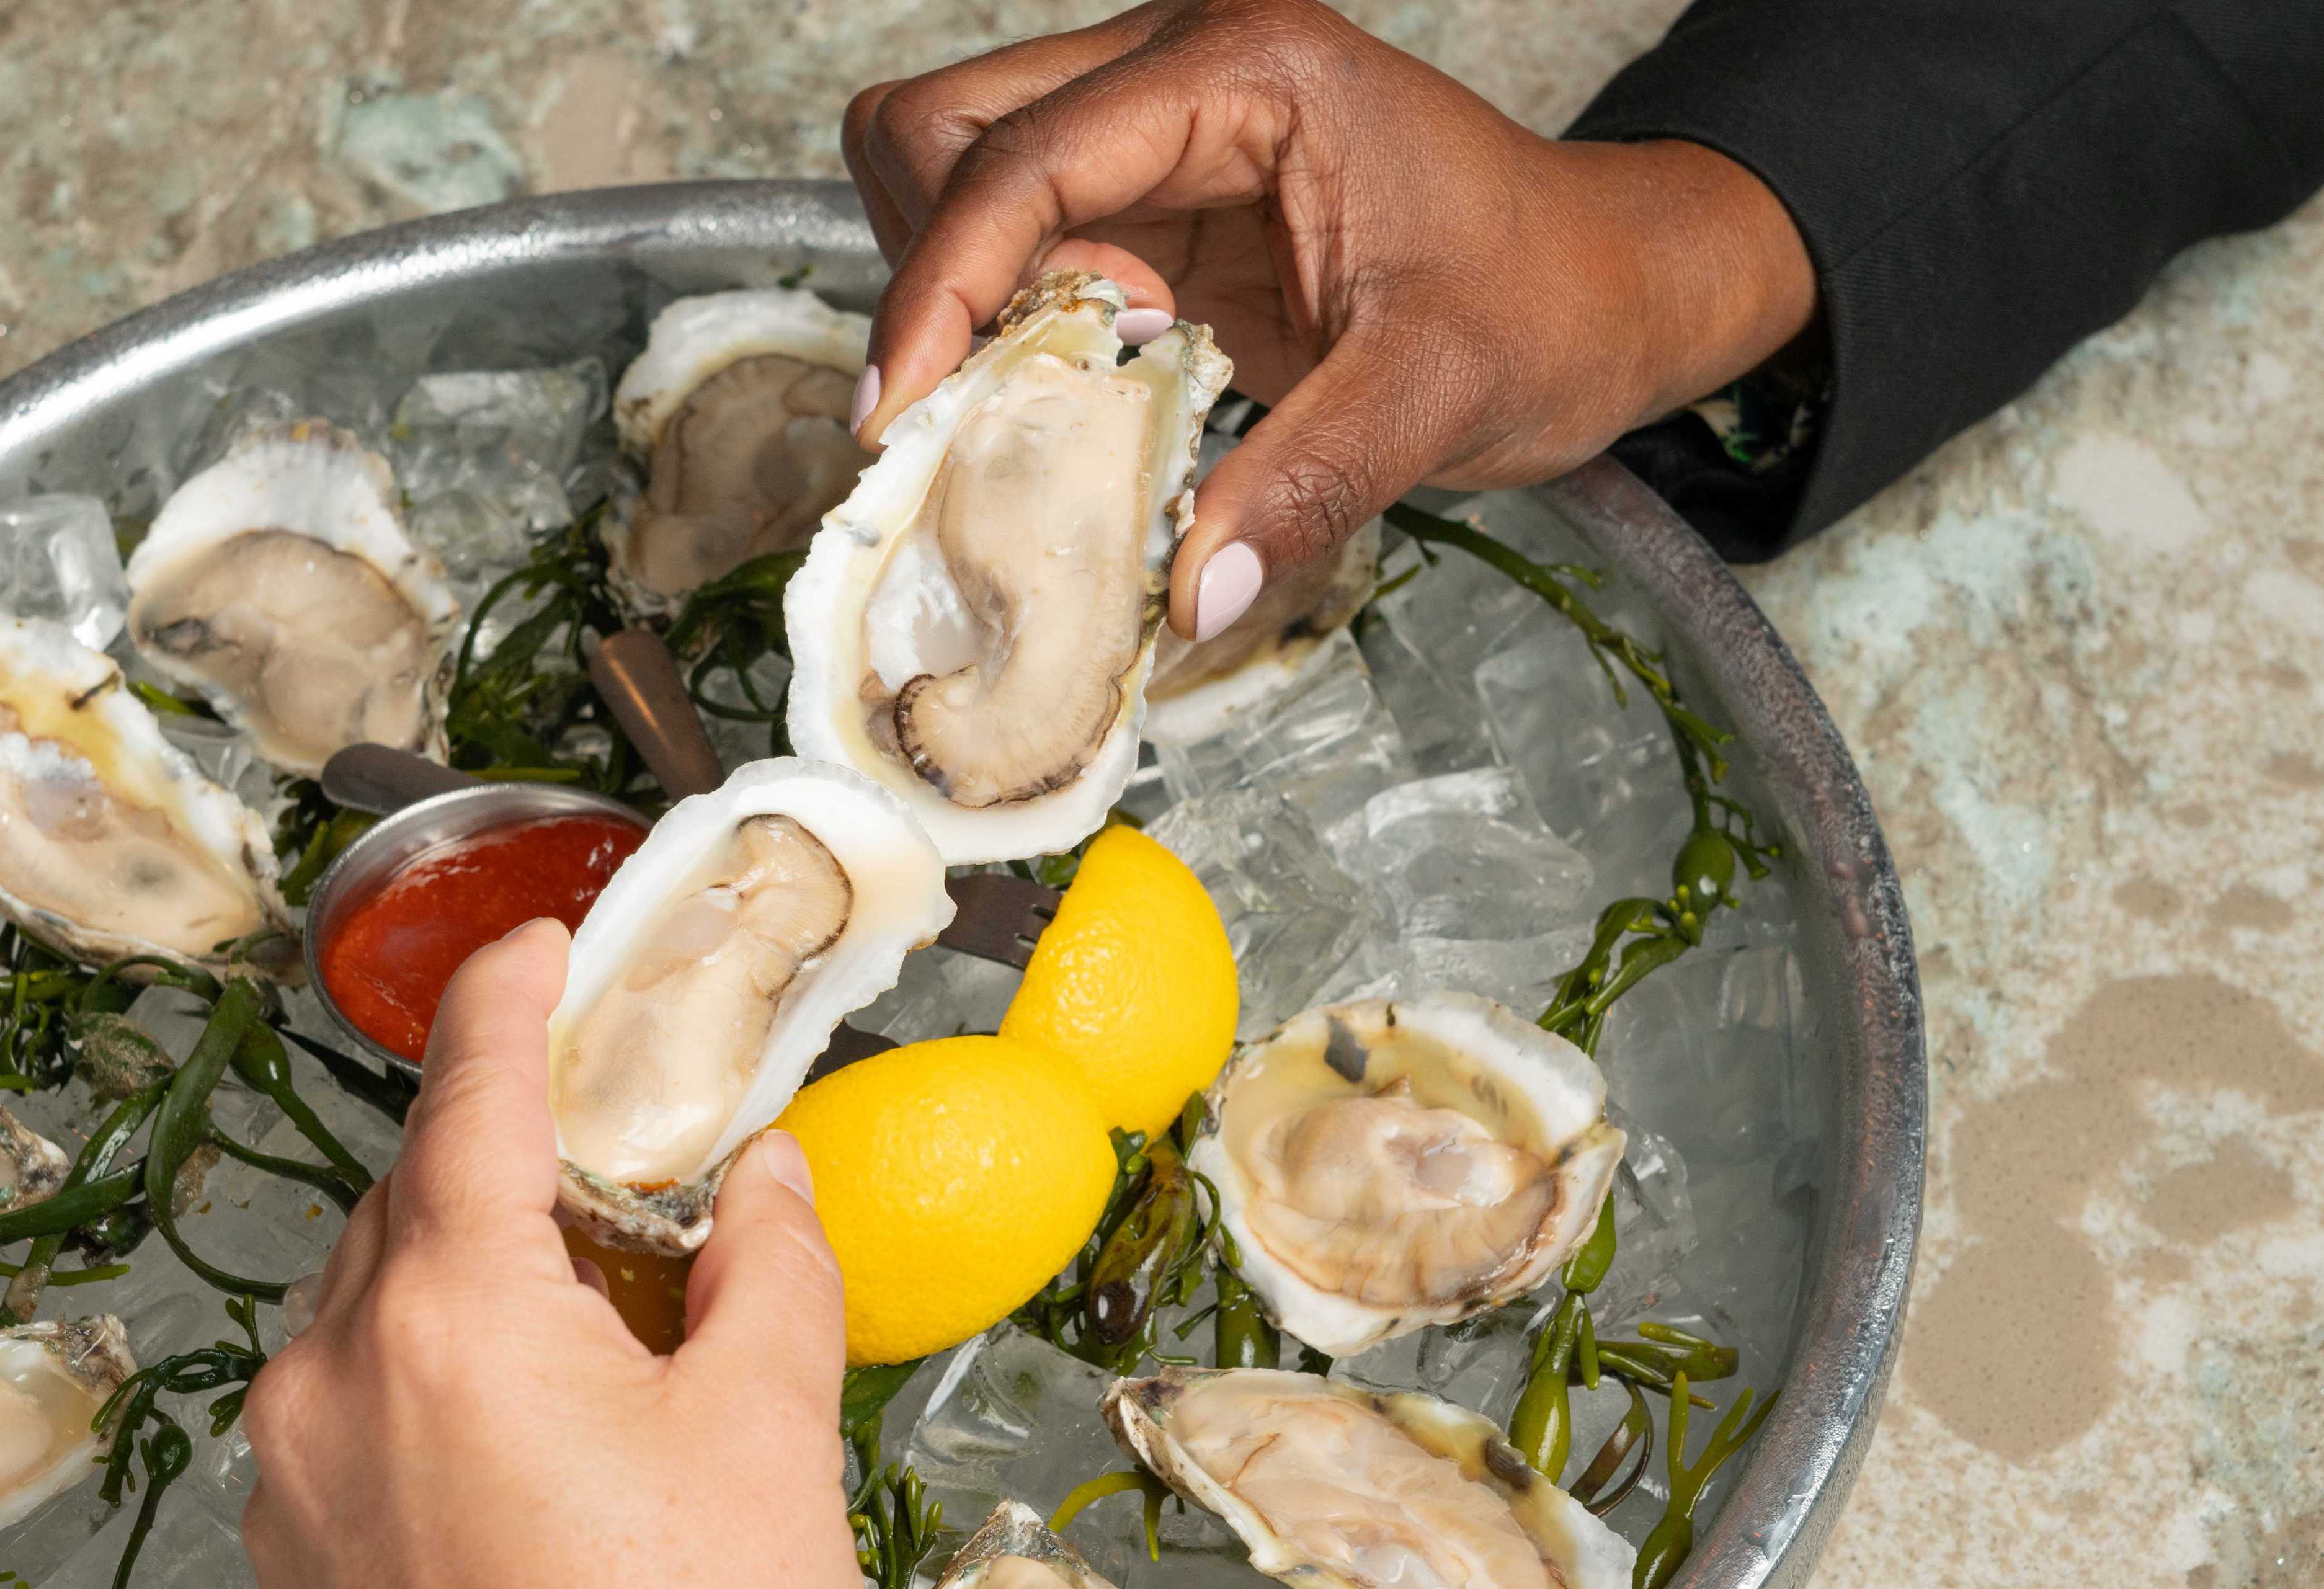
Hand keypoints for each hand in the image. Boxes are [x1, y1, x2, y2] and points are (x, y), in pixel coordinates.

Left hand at [242, 920, 862, 1588]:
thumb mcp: (771, 1429)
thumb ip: (765, 1265)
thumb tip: (762, 1182)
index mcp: (451, 1315)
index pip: (471, 1093)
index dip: (510, 994)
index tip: (539, 946)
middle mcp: (335, 1385)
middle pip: (409, 1206)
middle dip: (502, 1161)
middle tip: (608, 1162)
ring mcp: (291, 1495)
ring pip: (366, 1322)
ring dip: (459, 1290)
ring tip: (582, 1338)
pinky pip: (342, 1434)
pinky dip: (420, 1402)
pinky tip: (523, 1464)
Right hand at [843, 0, 1817, 634]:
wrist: (1609, 286)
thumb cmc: (1549, 301)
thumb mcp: (1443, 393)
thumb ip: (1310, 481)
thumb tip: (1191, 596)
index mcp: (1247, 70)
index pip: (1024, 159)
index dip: (939, 286)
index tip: (901, 415)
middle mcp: (1178, 71)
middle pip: (942, 128)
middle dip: (930, 269)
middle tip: (979, 407)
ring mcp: (1152, 134)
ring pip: (951, 177)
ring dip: (958, 297)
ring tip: (1041, 397)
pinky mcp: (1148, 204)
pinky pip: (1012, 248)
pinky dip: (1000, 326)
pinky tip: (1069, 394)